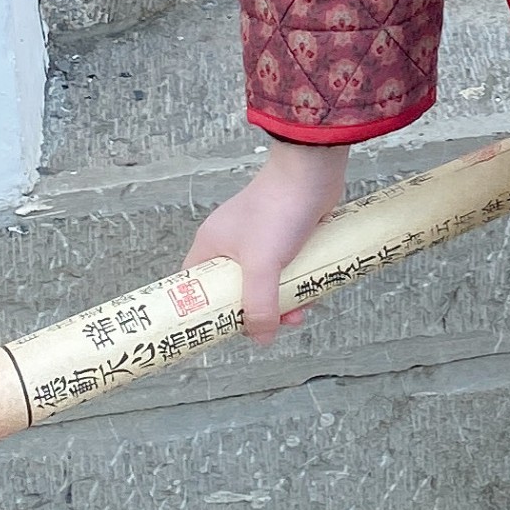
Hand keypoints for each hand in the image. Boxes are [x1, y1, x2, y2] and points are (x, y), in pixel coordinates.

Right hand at [185, 137, 350, 343]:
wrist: (313, 172)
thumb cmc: (278, 209)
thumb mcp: (262, 266)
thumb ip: (260, 306)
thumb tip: (262, 337)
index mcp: (212, 245)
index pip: (196, 288)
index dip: (207, 311)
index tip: (223, 330)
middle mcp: (233, 242)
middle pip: (237, 290)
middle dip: (257, 311)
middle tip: (272, 325)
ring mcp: (262, 238)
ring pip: (267, 282)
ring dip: (283, 300)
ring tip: (300, 310)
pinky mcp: (288, 235)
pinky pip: (288, 269)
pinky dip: (298, 282)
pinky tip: (313, 290)